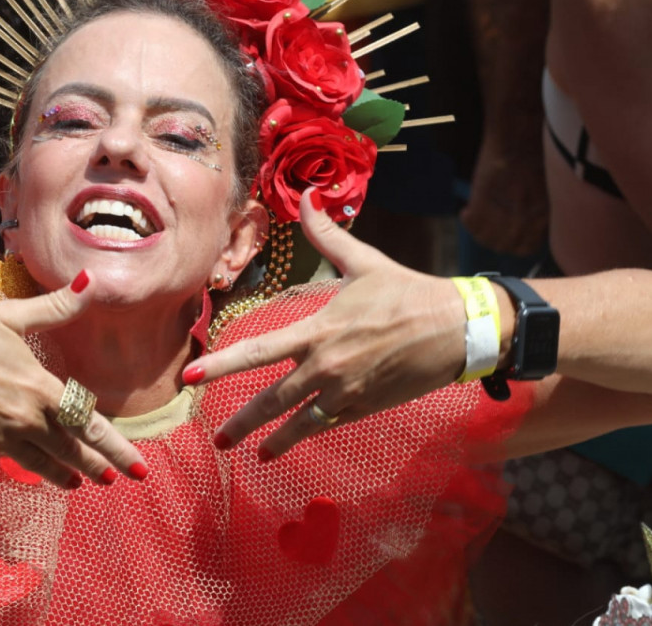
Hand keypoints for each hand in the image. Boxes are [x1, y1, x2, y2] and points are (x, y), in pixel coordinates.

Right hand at [0, 271, 148, 488]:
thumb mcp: (10, 316)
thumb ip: (55, 308)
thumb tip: (91, 280)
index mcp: (37, 387)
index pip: (88, 424)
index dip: (115, 447)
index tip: (135, 467)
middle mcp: (22, 419)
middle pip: (71, 450)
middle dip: (98, 466)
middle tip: (116, 479)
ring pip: (41, 463)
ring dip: (64, 473)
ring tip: (80, 482)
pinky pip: (6, 457)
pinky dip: (21, 457)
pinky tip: (29, 457)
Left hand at [184, 189, 469, 459]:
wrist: (458, 328)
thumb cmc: (408, 292)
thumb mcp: (363, 261)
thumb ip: (326, 235)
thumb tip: (306, 198)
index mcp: (319, 330)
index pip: (259, 350)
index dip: (222, 364)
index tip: (192, 377)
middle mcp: (326, 366)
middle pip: (272, 398)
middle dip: (240, 421)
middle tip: (215, 437)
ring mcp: (346, 391)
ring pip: (298, 421)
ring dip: (271, 439)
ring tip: (246, 452)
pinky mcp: (366, 407)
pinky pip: (326, 425)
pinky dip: (304, 435)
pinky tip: (285, 447)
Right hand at [460, 134, 548, 254]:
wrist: (519, 134)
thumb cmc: (534, 155)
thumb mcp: (545, 190)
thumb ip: (536, 212)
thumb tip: (523, 227)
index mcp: (543, 216)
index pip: (527, 248)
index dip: (514, 243)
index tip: (506, 235)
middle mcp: (526, 219)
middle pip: (505, 246)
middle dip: (495, 239)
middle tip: (487, 226)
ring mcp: (505, 212)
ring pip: (486, 238)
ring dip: (479, 230)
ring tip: (476, 217)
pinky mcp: (484, 201)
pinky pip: (472, 223)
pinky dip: (467, 219)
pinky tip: (467, 209)